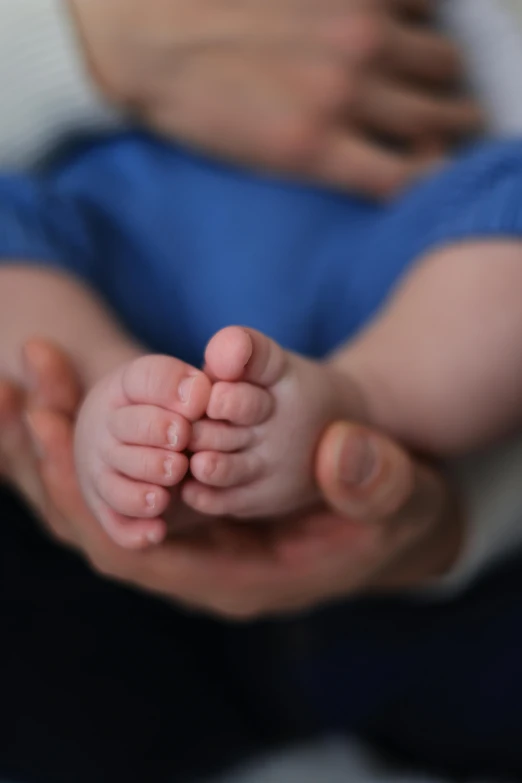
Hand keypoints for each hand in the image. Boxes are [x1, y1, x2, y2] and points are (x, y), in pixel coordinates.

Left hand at [0, 340, 461, 616]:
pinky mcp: (196, 511)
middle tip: (26, 396)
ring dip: (68, 452)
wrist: (392, 518)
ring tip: (36, 383)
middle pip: (103, 530)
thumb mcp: (400, 497)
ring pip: (109, 507)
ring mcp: (195, 539)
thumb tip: (339, 450)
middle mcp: (201, 566)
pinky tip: (76, 396)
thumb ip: (375, 480)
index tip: (47, 435)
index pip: (135, 556)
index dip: (86, 501)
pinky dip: (99, 444)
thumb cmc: (395, 513)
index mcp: (237, 578)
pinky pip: (130, 483)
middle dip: (58, 469)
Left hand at [69, 0, 479, 196]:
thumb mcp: (257, 160)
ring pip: (442, 60)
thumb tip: (380, 159)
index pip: (412, 179)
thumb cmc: (189, 104)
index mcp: (316, 147)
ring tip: (427, 71)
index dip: (431, 177)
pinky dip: (420, 13)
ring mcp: (353, 27)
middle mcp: (347, 89)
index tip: (431, 168)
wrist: (138, 29)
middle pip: (441, 119)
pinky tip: (397, 21)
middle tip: (446, 119)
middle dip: (451, 124)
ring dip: (440, 73)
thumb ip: (327, 164)